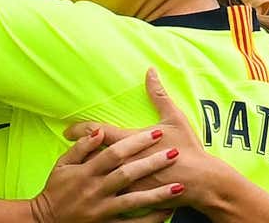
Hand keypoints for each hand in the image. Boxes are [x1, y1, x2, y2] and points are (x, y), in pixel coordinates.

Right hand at [32, 126, 180, 222]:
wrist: (45, 221)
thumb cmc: (55, 189)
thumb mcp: (62, 164)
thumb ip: (81, 148)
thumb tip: (99, 131)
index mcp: (86, 172)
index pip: (114, 153)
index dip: (136, 142)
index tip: (155, 132)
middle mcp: (96, 189)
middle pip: (128, 174)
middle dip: (152, 163)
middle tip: (174, 153)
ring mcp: (102, 209)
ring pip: (133, 201)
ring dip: (157, 194)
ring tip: (178, 187)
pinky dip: (149, 219)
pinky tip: (166, 212)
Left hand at [65, 69, 212, 205]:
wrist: (203, 183)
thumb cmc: (189, 149)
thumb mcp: (174, 118)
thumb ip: (159, 94)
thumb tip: (150, 71)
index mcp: (132, 140)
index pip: (98, 132)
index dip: (80, 130)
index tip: (68, 130)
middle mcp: (125, 162)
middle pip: (92, 155)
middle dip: (77, 150)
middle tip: (65, 147)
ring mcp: (128, 182)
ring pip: (99, 176)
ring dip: (87, 171)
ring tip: (75, 168)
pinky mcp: (135, 198)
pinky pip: (112, 195)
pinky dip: (101, 189)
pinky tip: (93, 188)